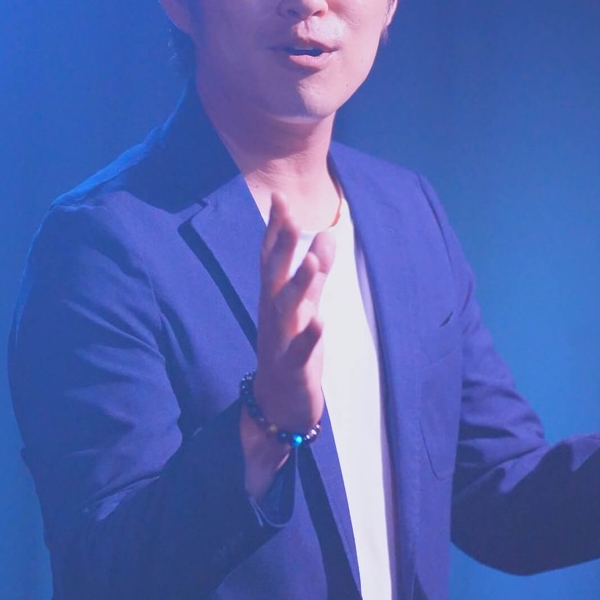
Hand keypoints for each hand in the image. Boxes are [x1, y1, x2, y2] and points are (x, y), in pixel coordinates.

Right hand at [242, 194, 334, 495]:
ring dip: (300, 284)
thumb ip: (316, 272)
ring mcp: (281, 340)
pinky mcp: (294, 365)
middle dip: (282, 245)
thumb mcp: (306, 306)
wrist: (279, 402)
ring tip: (312, 259)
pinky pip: (301, 349)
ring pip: (288, 308)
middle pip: (274, 275)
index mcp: (273, 298)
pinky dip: (310, 335)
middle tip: (289, 214)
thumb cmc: (292, 347)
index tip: (280, 197)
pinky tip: (320, 321)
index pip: (271, 257)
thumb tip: (327, 233)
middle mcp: (272, 315)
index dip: (275, 228)